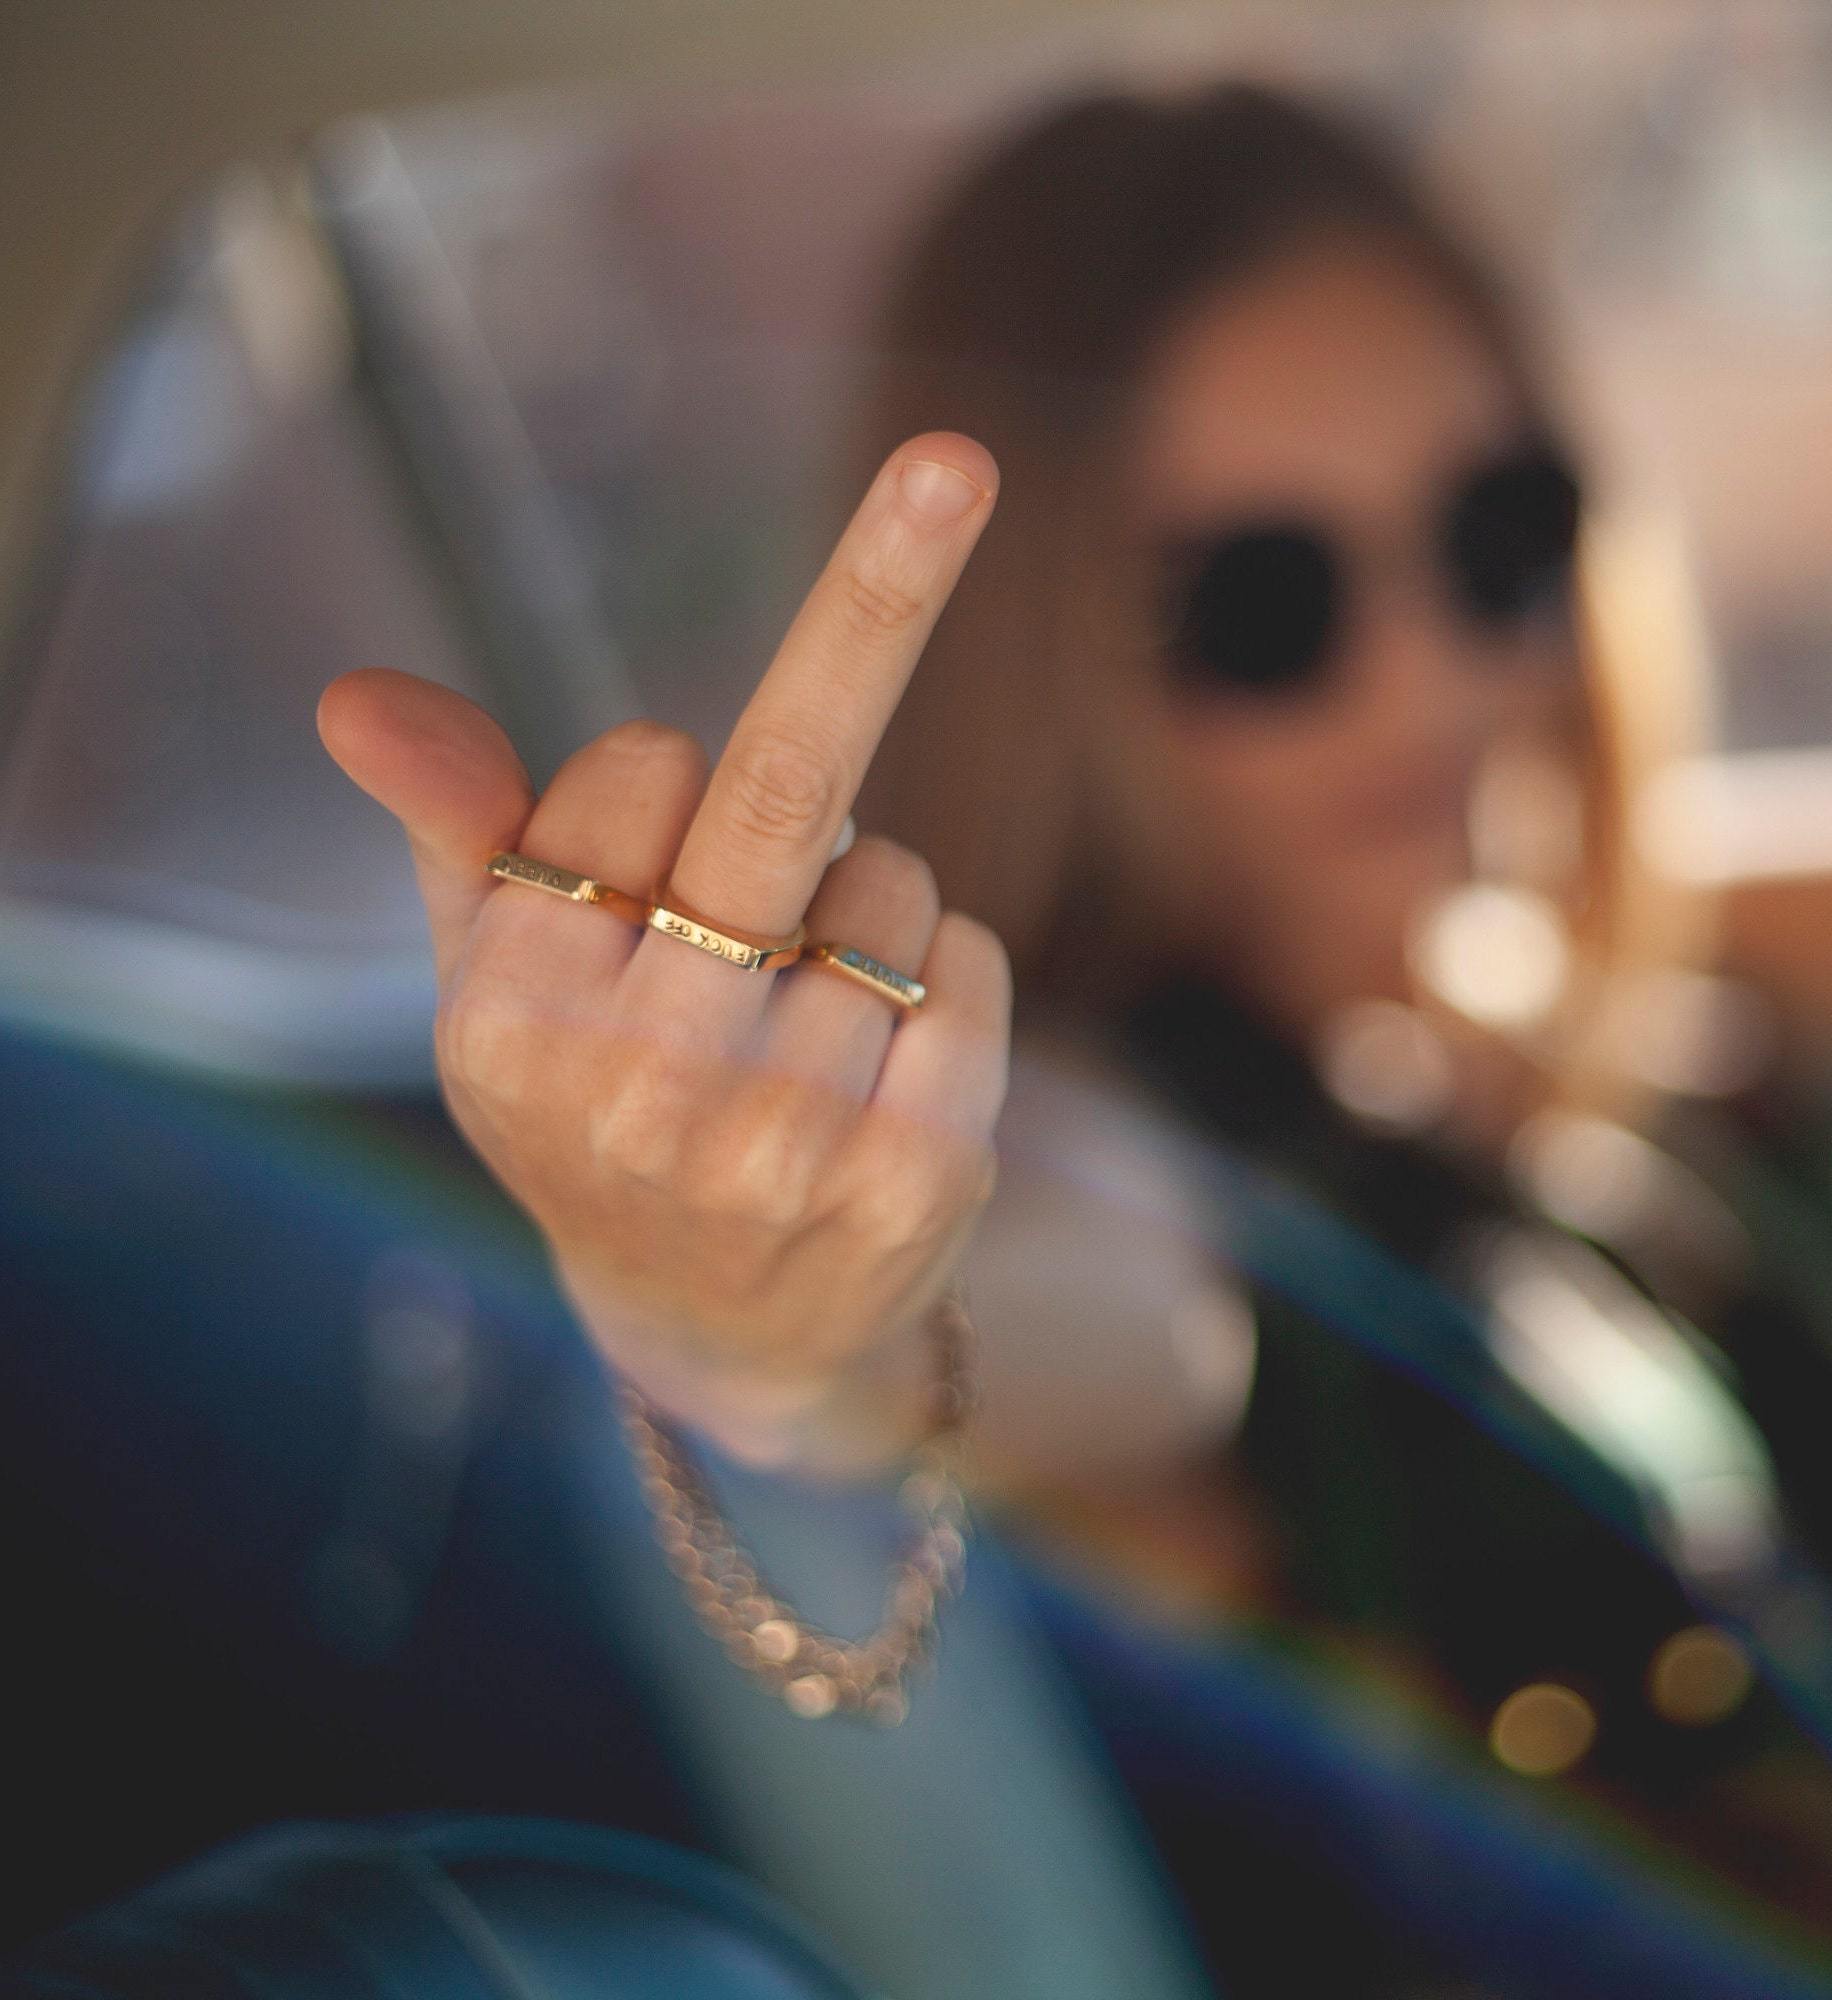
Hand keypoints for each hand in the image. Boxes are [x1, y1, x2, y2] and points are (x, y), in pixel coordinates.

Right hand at [318, 435, 1007, 1467]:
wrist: (725, 1326)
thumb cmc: (607, 1103)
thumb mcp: (504, 979)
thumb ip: (455, 827)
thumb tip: (358, 698)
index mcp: (513, 1015)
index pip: (636, 765)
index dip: (656, 781)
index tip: (644, 852)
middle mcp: (641, 1083)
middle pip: (785, 783)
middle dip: (879, 593)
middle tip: (956, 463)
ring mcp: (789, 1140)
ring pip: (889, 876)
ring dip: (863, 906)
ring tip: (802, 1021)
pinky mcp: (917, 1177)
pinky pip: (971, 960)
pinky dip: (946, 970)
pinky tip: (886, 1059)